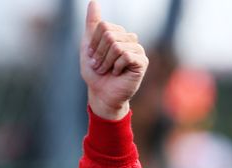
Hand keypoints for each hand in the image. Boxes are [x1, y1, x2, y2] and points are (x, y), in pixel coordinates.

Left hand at [80, 1, 148, 119]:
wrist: (102, 94)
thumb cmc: (96, 73)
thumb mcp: (88, 46)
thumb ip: (92, 24)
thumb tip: (93, 1)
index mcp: (118, 33)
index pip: (103, 27)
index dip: (94, 44)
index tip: (93, 57)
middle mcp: (129, 38)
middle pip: (110, 35)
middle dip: (99, 54)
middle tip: (99, 67)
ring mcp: (137, 49)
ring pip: (117, 46)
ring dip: (106, 62)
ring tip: (107, 71)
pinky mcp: (142, 62)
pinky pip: (126, 55)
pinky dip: (116, 67)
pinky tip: (117, 73)